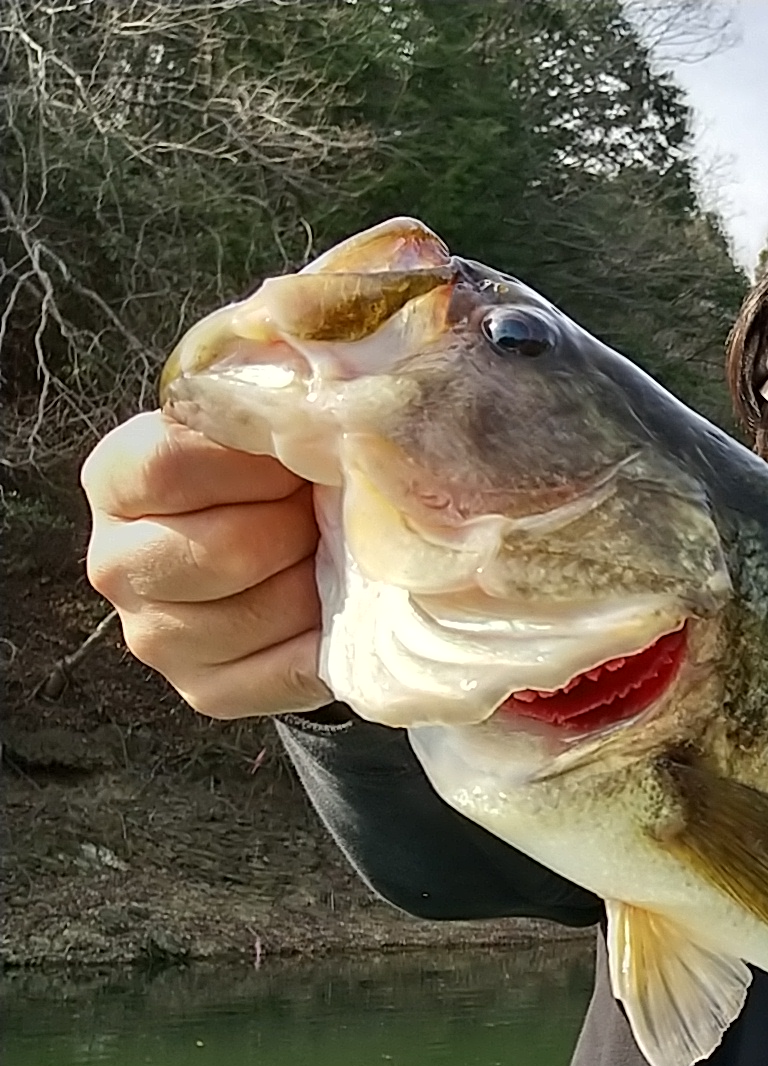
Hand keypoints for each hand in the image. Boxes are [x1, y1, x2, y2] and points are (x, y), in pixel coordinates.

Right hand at [83, 411, 331, 717]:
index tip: (298, 461)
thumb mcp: (276, 416)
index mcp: (118, 480)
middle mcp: (117, 563)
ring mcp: (156, 636)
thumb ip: (273, 388)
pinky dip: (331, 639)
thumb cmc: (291, 474)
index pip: (169, 464)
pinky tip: (336, 609)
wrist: (314, 552)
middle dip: (297, 527)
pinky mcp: (207, 690)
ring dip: (318, 582)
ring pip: (259, 612)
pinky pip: (288, 669)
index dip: (255, 462)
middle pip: (221, 548)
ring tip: (327, 557)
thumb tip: (300, 358)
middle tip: (321, 514)